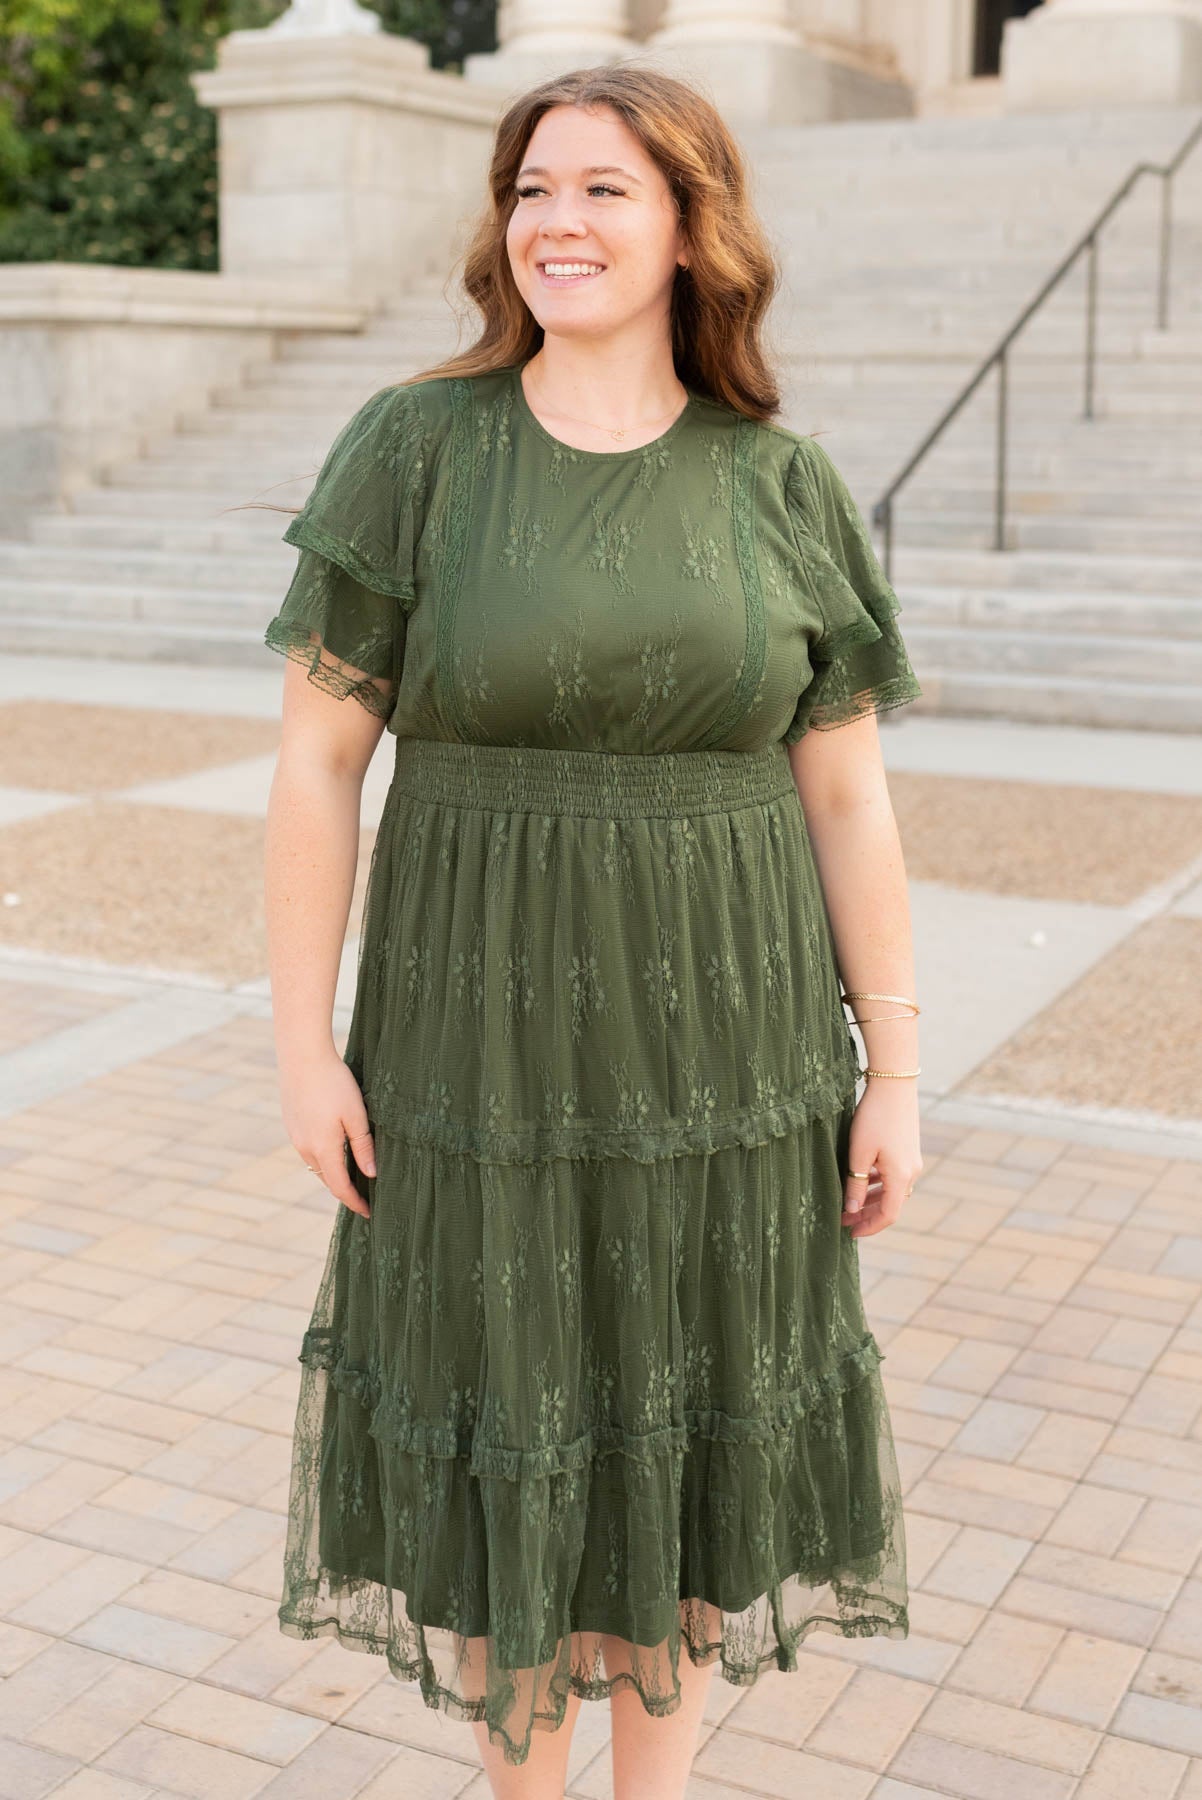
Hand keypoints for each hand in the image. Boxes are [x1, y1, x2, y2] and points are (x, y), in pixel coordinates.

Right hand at [278, 1047, 376, 1217]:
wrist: (302, 1056)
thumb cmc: (334, 1083)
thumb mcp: (357, 1115)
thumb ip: (363, 1147)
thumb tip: (371, 1175)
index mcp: (324, 1149)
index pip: (340, 1187)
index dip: (355, 1203)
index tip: (369, 1212)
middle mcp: (305, 1148)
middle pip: (327, 1180)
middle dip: (345, 1190)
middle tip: (365, 1196)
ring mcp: (295, 1136)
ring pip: (317, 1165)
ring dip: (334, 1173)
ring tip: (353, 1174)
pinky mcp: (291, 1124)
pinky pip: (309, 1150)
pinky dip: (324, 1157)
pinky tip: (335, 1148)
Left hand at [841, 1081, 920, 1237]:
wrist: (894, 1084)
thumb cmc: (874, 1117)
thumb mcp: (859, 1153)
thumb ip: (855, 1184)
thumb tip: (851, 1210)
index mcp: (901, 1176)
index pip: (888, 1215)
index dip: (870, 1227)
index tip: (850, 1232)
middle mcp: (911, 1172)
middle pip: (891, 1204)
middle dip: (867, 1215)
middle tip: (844, 1220)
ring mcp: (911, 1161)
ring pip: (891, 1190)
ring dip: (871, 1200)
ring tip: (848, 1204)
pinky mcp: (907, 1150)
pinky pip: (893, 1176)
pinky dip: (877, 1184)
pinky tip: (860, 1181)